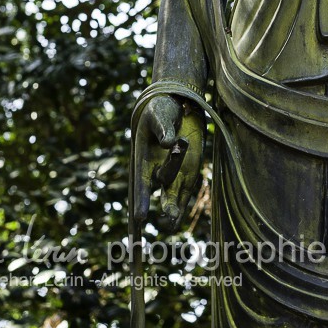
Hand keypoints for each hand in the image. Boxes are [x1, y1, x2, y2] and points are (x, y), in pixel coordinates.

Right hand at [134, 94, 204, 233]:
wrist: (176, 106)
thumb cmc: (161, 109)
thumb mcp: (159, 114)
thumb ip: (163, 128)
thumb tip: (170, 143)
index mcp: (144, 155)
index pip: (142, 179)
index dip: (142, 197)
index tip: (140, 217)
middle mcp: (156, 168)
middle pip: (162, 183)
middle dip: (163, 202)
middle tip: (169, 214)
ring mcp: (173, 172)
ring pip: (172, 192)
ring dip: (173, 207)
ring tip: (173, 217)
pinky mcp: (187, 172)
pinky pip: (184, 191)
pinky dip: (181, 204)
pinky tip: (176, 221)